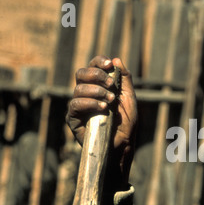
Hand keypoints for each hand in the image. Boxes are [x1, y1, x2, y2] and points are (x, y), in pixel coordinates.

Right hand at [67, 56, 137, 186]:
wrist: (123, 145)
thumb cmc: (126, 124)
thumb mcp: (129, 99)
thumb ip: (124, 79)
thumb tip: (116, 59)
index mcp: (98, 86)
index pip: (92, 67)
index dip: (98, 62)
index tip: (109, 64)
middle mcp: (86, 94)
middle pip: (81, 73)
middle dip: (96, 75)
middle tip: (110, 85)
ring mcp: (78, 106)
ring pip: (78, 88)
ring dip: (96, 91)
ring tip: (110, 101)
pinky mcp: (73, 119)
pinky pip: (75, 105)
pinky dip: (90, 103)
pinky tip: (103, 108)